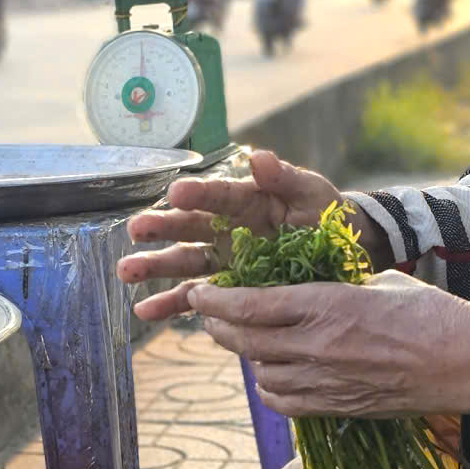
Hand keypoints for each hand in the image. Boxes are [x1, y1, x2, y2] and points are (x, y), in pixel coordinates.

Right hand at [118, 150, 374, 318]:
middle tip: (136, 229)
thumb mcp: (312, 193)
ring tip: (126, 272)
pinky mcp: (225, 289)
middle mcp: (225, 227)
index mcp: (245, 199)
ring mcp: (222, 259)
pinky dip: (169, 306)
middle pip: (188, 226)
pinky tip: (144, 312)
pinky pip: (194, 299)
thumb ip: (285, 177)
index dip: (197, 194)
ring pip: (183, 262)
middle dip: (161, 227)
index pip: (217, 194)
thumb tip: (259, 156)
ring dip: (154, 267)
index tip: (175, 193)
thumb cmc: (325, 216)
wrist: (342, 254)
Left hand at [183, 272, 469, 421]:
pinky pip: (287, 403)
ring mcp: (328, 382)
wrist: (468, 363)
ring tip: (240, 342)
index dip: (217, 300)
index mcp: (329, 305)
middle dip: (218, 326)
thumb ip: (336, 288)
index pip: (254, 304)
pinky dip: (270, 388)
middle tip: (208, 314)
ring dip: (244, 358)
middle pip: (247, 341)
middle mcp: (320, 346)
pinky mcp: (340, 408)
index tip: (198, 292)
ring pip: (261, 374)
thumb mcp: (379, 282)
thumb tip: (309, 292)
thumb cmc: (432, 313)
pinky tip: (272, 375)